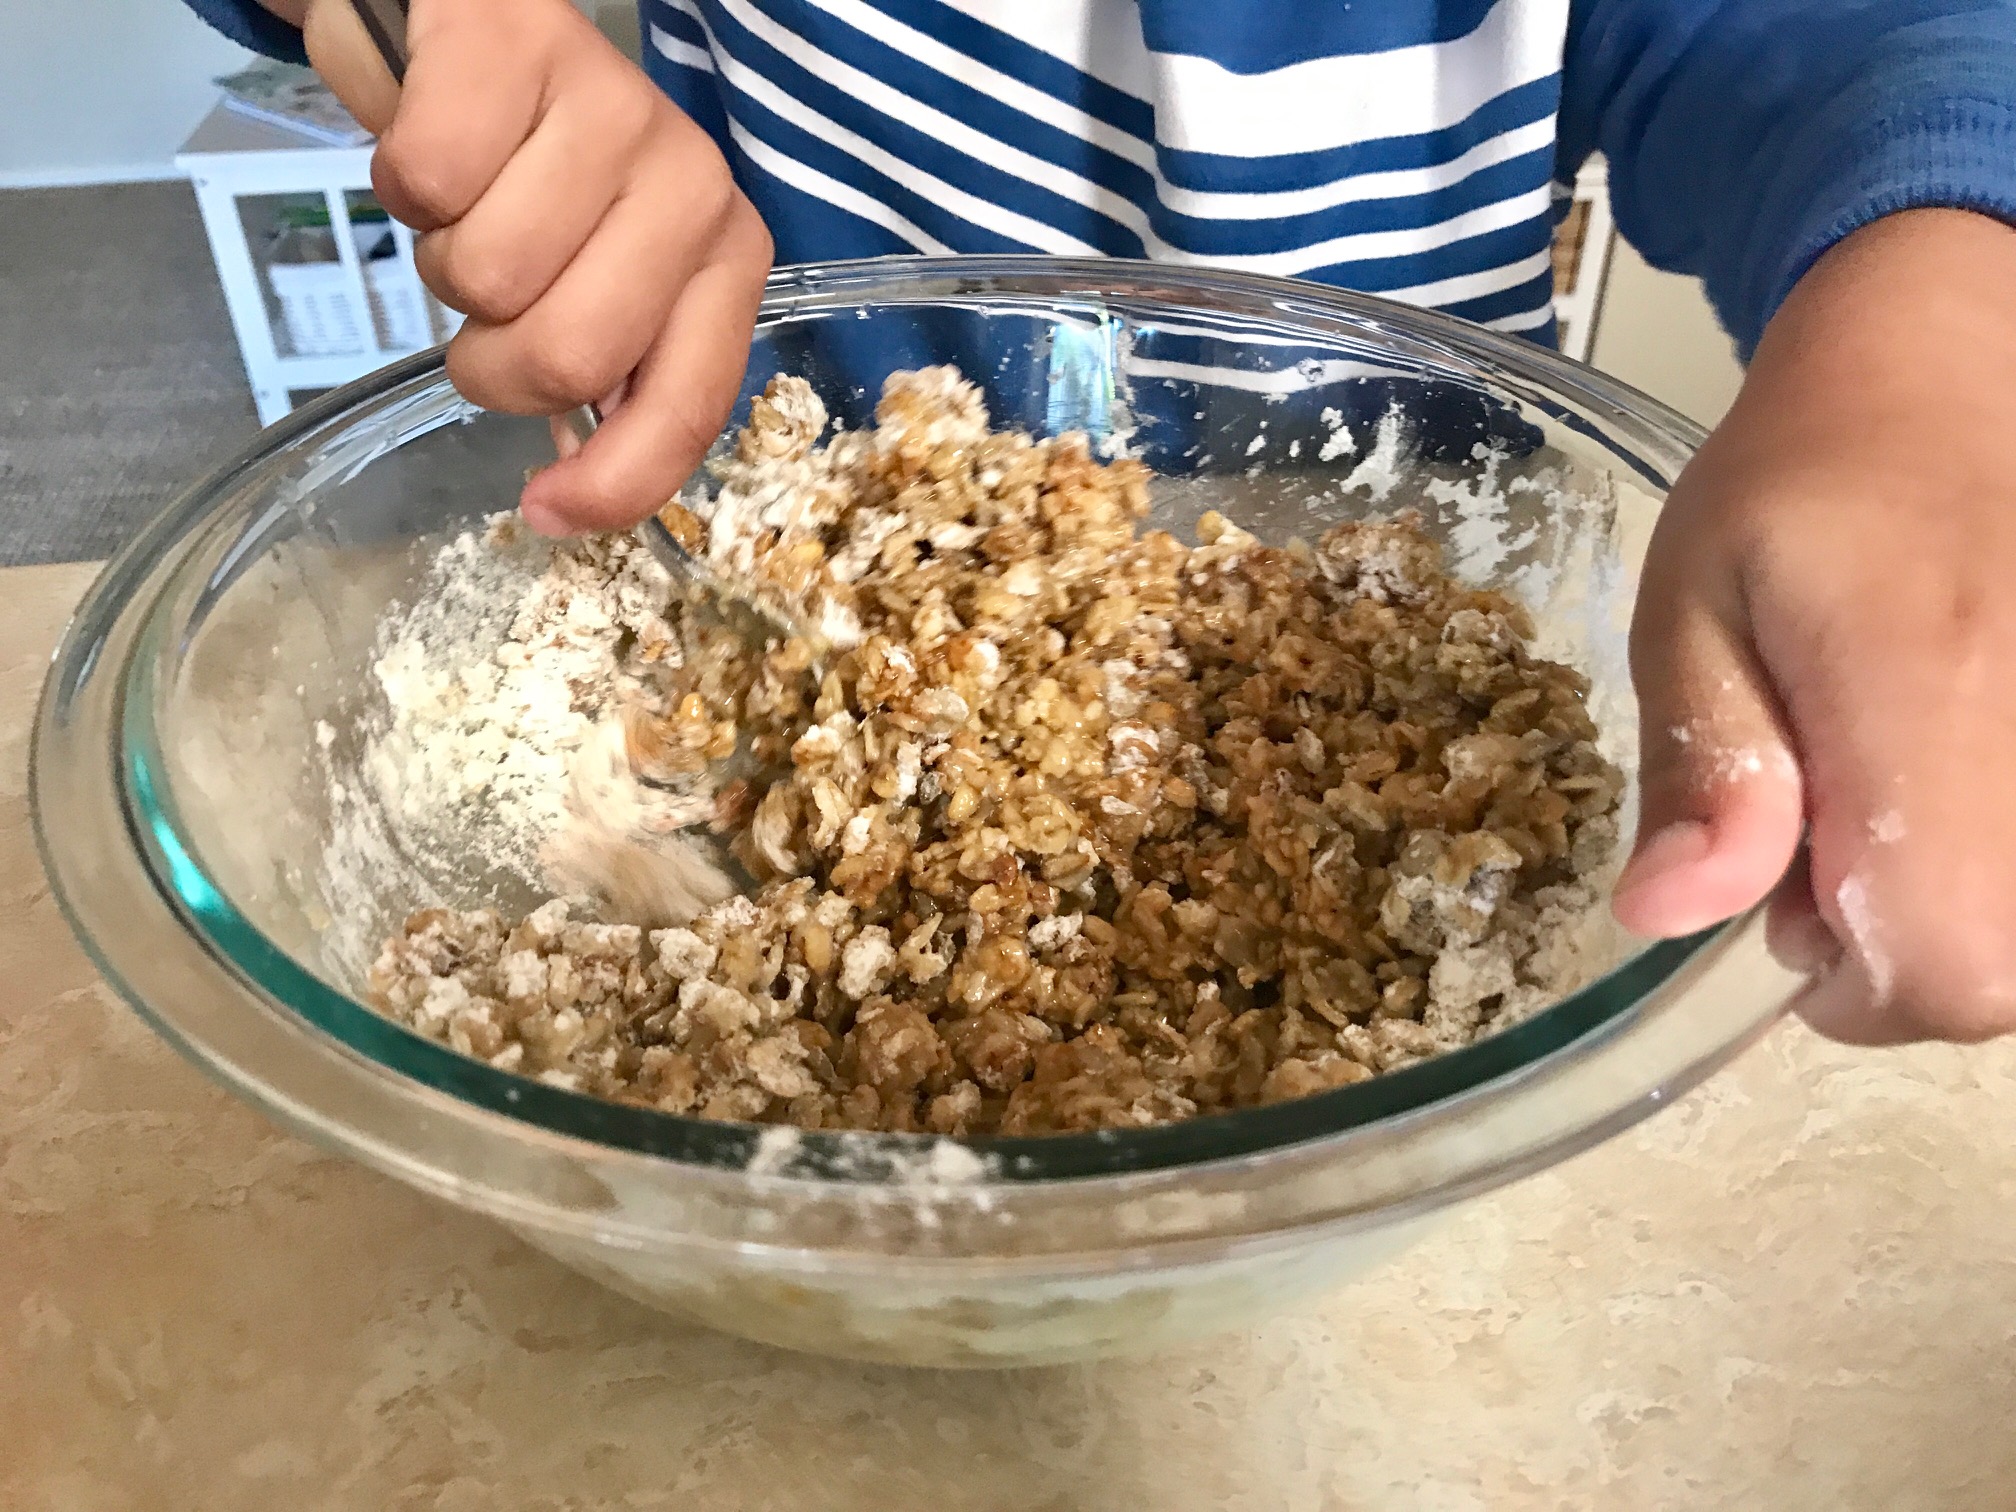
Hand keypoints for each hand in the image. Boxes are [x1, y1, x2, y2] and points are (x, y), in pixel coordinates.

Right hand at [300, 0, 770, 531]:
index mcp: (726, 256)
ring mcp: (611, 109)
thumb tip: (573, 498)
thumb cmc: (538, 172)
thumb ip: (614, 375)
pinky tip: (434, 138)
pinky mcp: (513, 48)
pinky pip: (425, 183)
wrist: (471, 25)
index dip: (614, 484)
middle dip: (489, 360)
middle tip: (482, 303)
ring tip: (469, 205)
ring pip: (484, 278)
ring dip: (442, 260)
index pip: (686, 404)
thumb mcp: (600, 277)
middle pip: (566, 356)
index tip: (546, 513)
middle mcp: (691, 184)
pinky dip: (399, 179)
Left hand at [1613, 209, 2015, 1043]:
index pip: (1947, 965)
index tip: (1785, 912)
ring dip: (1952, 904)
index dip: (1852, 987)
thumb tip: (1670, 916)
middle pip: (1999, 976)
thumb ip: (1702, 765)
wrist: (1957, 370)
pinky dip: (1988, 856)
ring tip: (1892, 788)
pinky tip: (1945, 774)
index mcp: (1929, 693)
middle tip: (1830, 831)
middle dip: (1897, 949)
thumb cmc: (1800, 485)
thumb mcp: (1694, 611)